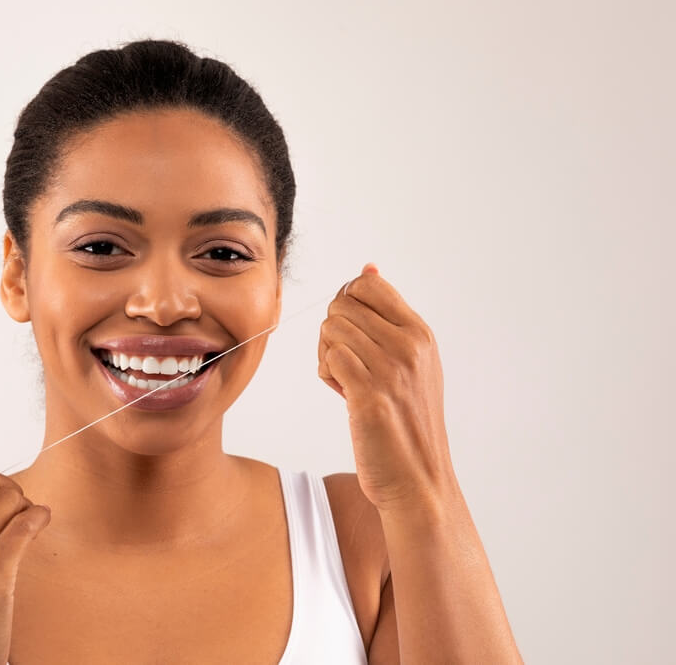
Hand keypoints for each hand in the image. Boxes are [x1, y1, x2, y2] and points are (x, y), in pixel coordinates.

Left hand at [317, 263, 456, 511]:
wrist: (418, 479)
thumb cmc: (407, 423)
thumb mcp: (412, 362)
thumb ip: (388, 317)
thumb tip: (368, 268)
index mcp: (420, 334)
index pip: (368, 283)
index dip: (347, 303)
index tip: (352, 333)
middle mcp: (409, 346)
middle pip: (342, 305)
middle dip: (333, 331)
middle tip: (347, 362)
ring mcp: (391, 370)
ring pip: (331, 330)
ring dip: (328, 354)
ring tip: (348, 381)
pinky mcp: (369, 395)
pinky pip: (329, 359)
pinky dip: (327, 374)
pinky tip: (343, 393)